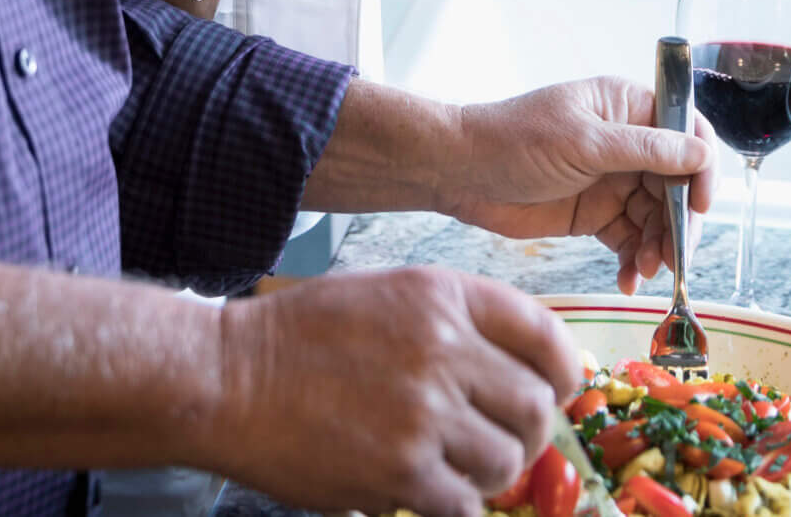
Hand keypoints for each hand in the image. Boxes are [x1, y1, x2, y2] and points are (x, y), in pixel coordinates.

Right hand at [207, 267, 579, 516]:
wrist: (226, 379)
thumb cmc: (300, 338)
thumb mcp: (385, 296)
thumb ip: (453, 323)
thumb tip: (520, 371)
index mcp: (442, 296)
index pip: (543, 334)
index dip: (564, 371)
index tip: (559, 392)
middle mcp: (442, 348)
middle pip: (535, 407)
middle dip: (529, 433)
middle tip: (504, 443)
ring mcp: (423, 413)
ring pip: (506, 462)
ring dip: (489, 473)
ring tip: (455, 468)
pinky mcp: (400, 471)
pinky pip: (464, 504)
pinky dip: (454, 505)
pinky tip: (426, 491)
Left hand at [442, 78, 719, 295]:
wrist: (460, 173)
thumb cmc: (516, 140)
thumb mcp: (585, 142)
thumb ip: (646, 150)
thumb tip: (702, 154)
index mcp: (628, 107)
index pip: (687, 132)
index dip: (701, 169)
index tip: (701, 205)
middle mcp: (627, 143)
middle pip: (677, 184)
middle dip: (679, 221)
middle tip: (673, 256)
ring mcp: (612, 181)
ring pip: (656, 218)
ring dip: (658, 247)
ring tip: (645, 270)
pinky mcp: (595, 215)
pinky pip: (630, 240)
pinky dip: (633, 261)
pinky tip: (628, 279)